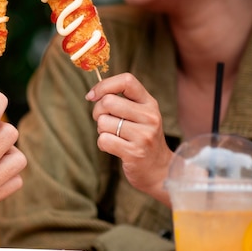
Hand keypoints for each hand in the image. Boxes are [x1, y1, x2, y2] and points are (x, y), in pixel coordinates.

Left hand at [85, 73, 172, 204]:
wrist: (160, 169)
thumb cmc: (142, 138)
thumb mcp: (140, 115)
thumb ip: (122, 101)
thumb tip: (92, 94)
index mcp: (150, 103)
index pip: (127, 81)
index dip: (104, 85)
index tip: (92, 96)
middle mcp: (150, 116)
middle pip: (108, 102)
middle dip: (97, 112)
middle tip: (104, 121)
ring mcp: (143, 135)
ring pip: (103, 122)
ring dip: (101, 130)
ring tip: (114, 136)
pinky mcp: (134, 152)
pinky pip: (103, 140)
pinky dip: (103, 144)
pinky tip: (115, 148)